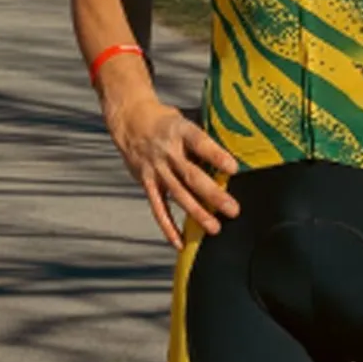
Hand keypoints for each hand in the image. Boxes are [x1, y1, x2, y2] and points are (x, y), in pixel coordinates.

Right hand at [105, 95, 240, 248]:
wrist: (129, 119)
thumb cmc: (165, 121)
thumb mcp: (183, 121)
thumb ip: (201, 141)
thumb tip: (229, 160)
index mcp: (180, 131)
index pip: (199, 143)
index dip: (215, 155)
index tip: (233, 168)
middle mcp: (167, 151)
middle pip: (191, 175)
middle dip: (213, 194)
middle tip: (233, 210)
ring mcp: (156, 169)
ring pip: (178, 194)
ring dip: (197, 213)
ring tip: (215, 228)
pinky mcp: (146, 182)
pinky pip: (158, 207)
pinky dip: (167, 226)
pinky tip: (179, 242)